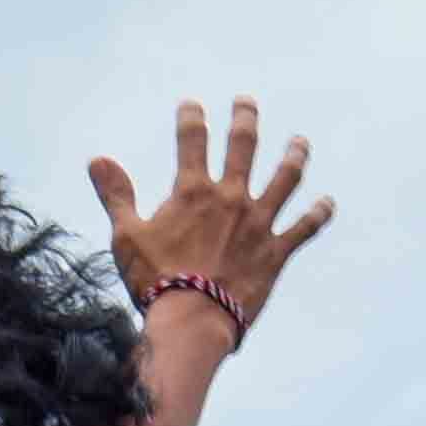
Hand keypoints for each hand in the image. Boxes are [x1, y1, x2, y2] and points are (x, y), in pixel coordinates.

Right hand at [87, 97, 330, 341]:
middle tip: (247, 103)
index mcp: (193, 192)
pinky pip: (304, 228)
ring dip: (293, 158)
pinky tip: (328, 203)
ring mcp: (258, 223)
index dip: (191, 118)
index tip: (192, 105)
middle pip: (243, 147)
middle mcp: (230, 198)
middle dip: (245, 120)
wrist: (192, 321)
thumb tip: (97, 160)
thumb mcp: (126, 236)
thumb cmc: (155, 281)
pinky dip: (318, 214)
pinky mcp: (276, 252)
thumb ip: (116, 194)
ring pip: (284, 179)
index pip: (192, 141)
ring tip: (300, 143)